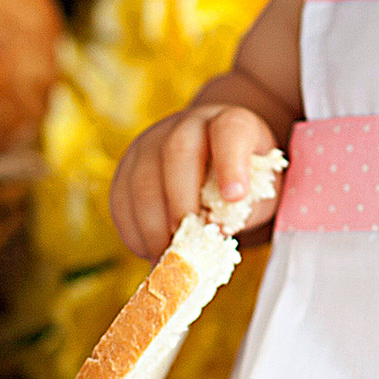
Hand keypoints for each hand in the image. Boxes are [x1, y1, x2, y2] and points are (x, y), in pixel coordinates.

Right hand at [110, 102, 281, 259]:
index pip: (230, 130)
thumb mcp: (257, 191)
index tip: (235, 197)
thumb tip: (212, 237)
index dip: (231, 162)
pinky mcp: (127, 169)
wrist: (214, 165)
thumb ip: (241, 210)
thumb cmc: (242, 181)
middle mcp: (187, 125)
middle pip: (177, 151)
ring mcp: (150, 144)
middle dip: (183, 202)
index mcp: (230, 122)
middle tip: (191, 241)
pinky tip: (154, 251)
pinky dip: (136, 234)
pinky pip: (122, 203)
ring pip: (143, 181)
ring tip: (172, 256)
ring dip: (156, 227)